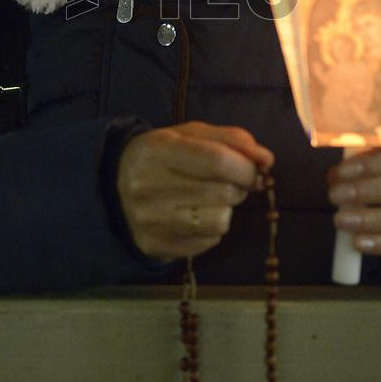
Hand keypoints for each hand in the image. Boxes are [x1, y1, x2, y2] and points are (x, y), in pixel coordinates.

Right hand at [117, 121, 273, 261]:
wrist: (114, 186)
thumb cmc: (162, 155)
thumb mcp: (191, 135)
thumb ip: (231, 140)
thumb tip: (266, 159)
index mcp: (158, 150)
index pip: (216, 160)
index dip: (246, 167)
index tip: (254, 168)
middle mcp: (148, 186)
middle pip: (222, 192)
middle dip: (240, 187)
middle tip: (232, 182)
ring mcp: (150, 220)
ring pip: (219, 221)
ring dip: (227, 209)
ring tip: (212, 199)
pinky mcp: (156, 246)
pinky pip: (208, 241)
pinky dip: (213, 228)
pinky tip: (197, 215)